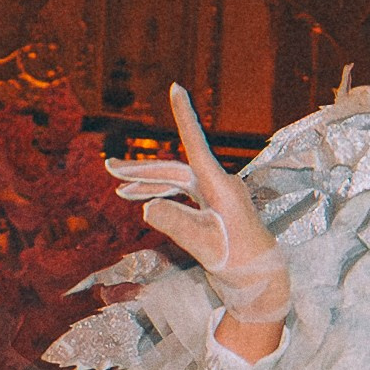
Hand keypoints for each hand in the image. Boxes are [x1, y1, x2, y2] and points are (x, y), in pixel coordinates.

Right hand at [106, 85, 289, 333]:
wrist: (261, 281)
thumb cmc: (239, 262)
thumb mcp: (204, 246)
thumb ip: (176, 225)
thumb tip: (145, 209)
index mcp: (221, 186)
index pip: (196, 145)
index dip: (184, 116)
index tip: (176, 88)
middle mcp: (219, 185)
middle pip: (175, 168)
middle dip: (141, 169)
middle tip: (108, 167)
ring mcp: (216, 197)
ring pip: (176, 181)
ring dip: (148, 182)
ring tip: (116, 186)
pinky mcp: (214, 209)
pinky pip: (182, 194)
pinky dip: (160, 195)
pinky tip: (140, 201)